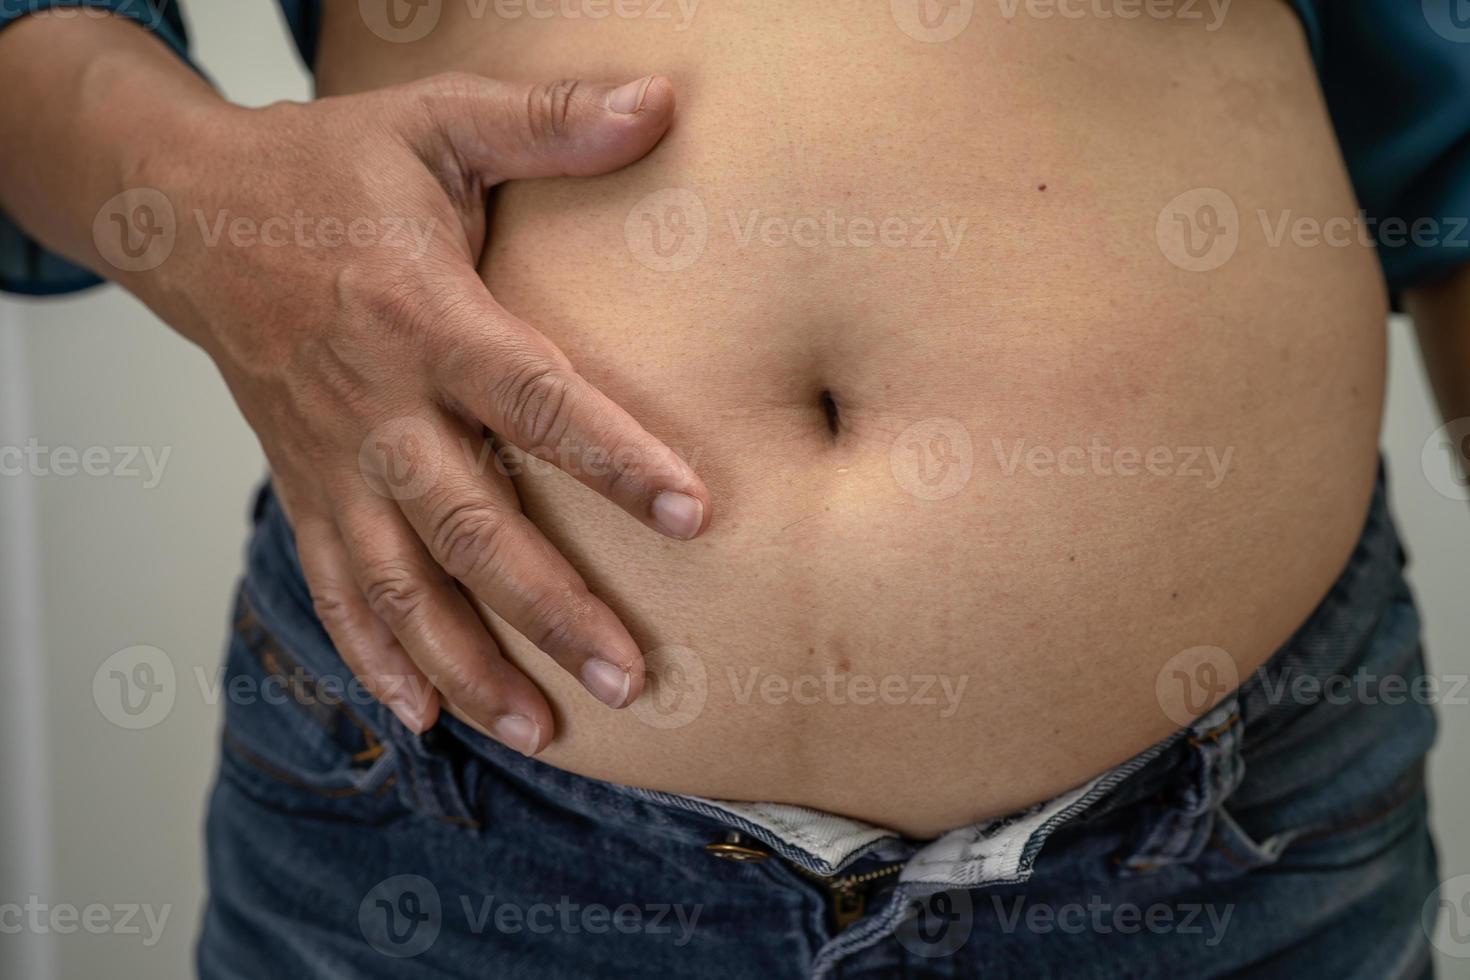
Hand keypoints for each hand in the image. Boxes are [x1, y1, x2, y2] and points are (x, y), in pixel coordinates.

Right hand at [140, 73, 708, 752]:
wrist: (188, 211)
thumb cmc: (325, 170)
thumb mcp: (433, 121)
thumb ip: (547, 121)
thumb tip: (660, 102)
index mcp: (421, 315)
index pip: (533, 399)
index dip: (614, 458)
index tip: (693, 514)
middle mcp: (375, 405)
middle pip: (470, 526)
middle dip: (549, 608)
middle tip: (628, 675)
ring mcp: (332, 460)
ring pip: (401, 584)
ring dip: (469, 664)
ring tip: (541, 729)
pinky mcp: (303, 486)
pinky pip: (333, 586)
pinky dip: (373, 656)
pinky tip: (421, 716)